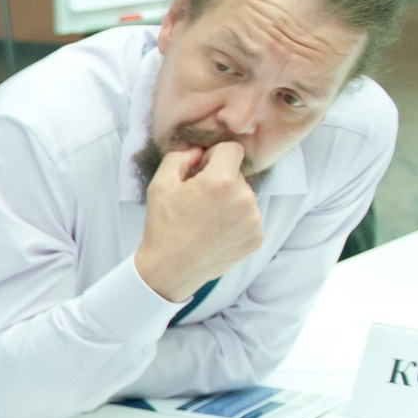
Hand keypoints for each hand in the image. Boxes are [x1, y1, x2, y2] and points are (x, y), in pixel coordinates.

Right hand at [133, 139, 264, 301]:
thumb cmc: (163, 226)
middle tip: (197, 201)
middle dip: (220, 181)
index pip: (232, 149)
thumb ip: (180, 157)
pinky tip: (215, 233)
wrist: (170, 269)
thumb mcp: (160, 184)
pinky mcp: (256, 238)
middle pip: (237, 174)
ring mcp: (253, 220)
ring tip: (205, 220)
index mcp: (222, 181)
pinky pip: (249, 219)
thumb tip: (198, 151)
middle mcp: (244, 198)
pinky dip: (235, 222)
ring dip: (228, 202)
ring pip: (244, 197)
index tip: (201, 171)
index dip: (213, 156)